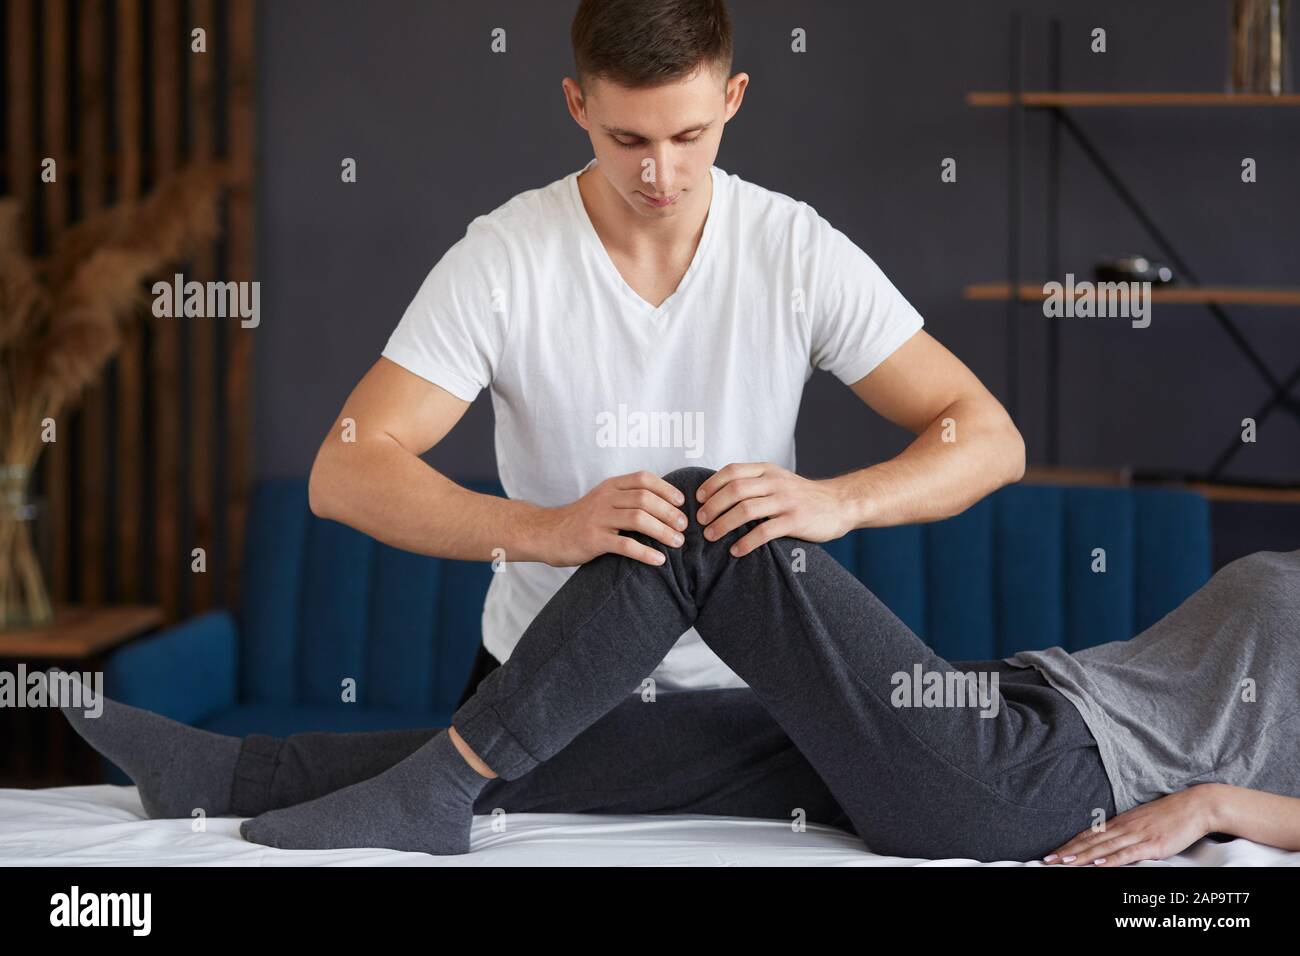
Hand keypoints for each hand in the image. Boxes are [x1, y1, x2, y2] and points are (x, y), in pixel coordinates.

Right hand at [541, 470, 688, 567]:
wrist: (547, 534)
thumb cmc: (581, 519)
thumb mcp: (603, 500)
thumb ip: (626, 499)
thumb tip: (664, 506)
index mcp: (610, 486)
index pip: (644, 479)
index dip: (666, 489)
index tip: (681, 503)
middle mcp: (605, 498)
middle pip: (645, 499)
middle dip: (669, 512)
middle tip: (684, 526)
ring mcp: (598, 518)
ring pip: (638, 519)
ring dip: (662, 531)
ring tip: (677, 542)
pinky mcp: (593, 540)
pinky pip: (625, 545)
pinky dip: (645, 552)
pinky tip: (659, 560)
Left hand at [695, 461, 854, 556]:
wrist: (840, 503)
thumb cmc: (802, 495)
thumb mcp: (778, 479)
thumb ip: (754, 482)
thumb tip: (718, 495)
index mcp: (768, 470)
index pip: (732, 471)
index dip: (711, 484)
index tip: (698, 499)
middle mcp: (775, 482)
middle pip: (734, 490)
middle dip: (712, 506)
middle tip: (700, 521)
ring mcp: (785, 501)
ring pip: (745, 509)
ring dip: (723, 524)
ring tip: (711, 536)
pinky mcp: (795, 520)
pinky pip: (764, 531)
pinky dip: (746, 542)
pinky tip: (735, 550)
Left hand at [1042, 785, 1216, 866]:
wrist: (1195, 806)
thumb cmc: (1170, 815)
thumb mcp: (1142, 822)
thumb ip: (1125, 833)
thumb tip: (1109, 842)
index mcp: (1120, 823)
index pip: (1088, 836)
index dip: (1069, 845)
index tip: (1053, 854)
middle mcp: (1124, 828)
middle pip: (1090, 842)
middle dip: (1067, 853)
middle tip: (1048, 861)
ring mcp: (1137, 836)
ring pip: (1103, 848)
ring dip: (1081, 857)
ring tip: (1064, 864)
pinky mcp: (1151, 844)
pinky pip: (1127, 853)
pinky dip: (1111, 860)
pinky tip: (1097, 865)